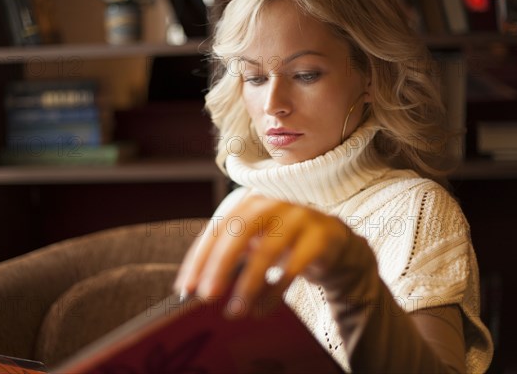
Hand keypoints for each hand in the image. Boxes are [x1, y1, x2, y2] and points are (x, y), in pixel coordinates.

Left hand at [174, 195, 354, 316]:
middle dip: (220, 266)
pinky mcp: (320, 236)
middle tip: (207, 296)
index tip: (185, 289)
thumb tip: (192, 289)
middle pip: (239, 232)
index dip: (198, 260)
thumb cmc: (282, 244)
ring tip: (235, 311)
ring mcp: (298, 217)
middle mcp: (271, 205)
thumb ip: (227, 259)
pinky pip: (293, 267)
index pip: (216, 229)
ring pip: (267, 251)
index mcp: (249, 204)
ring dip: (248, 285)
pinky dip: (274, 292)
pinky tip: (261, 309)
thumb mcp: (253, 244)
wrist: (331, 241)